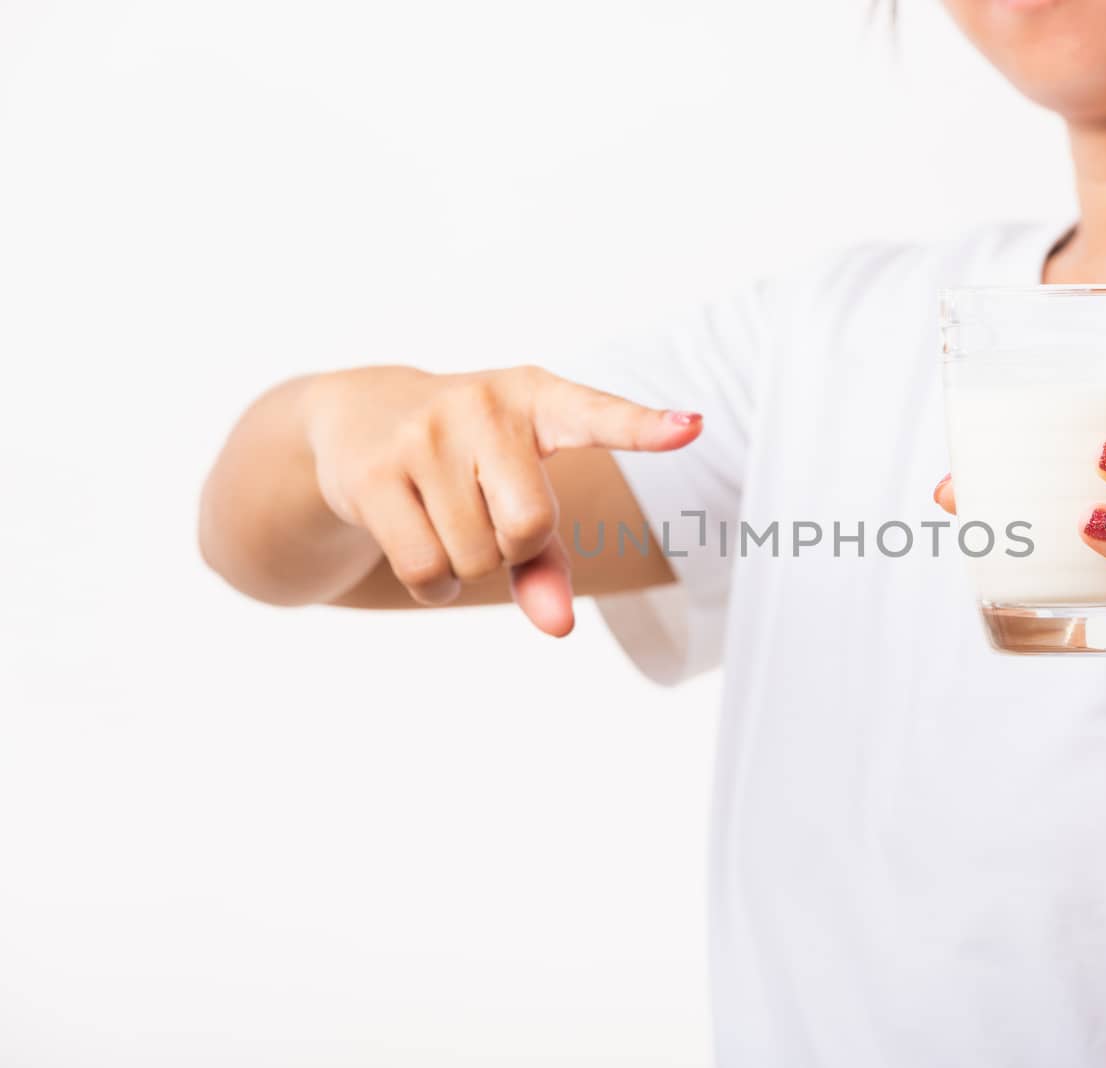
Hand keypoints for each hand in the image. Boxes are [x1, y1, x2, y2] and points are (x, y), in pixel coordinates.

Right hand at [303, 365, 700, 633]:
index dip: (642, 427)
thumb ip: (549, 559)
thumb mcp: (513, 487)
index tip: (688, 428)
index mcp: (536, 397)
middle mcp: (482, 406)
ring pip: (476, 558)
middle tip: (488, 518)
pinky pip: (427, 572)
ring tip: (445, 518)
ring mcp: (424, 435)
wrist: (357, 418)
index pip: (596, 414)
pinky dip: (434, 587)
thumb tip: (559, 627)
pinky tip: (420, 547)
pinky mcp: (374, 474)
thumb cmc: (466, 459)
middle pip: (532, 529)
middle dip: (515, 550)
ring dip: (469, 566)